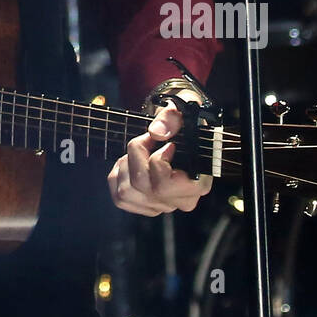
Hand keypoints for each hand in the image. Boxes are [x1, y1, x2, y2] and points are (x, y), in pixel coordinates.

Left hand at [107, 93, 212, 215]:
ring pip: (126, 193)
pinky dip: (118, 177)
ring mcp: (163, 205)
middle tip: (148, 140)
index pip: (166, 185)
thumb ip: (172, 118)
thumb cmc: (183, 122)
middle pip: (143, 186)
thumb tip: (156, 133)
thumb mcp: (182, 110)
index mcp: (198, 182)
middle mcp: (181, 200)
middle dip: (137, 156)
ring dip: (126, 165)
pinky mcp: (146, 205)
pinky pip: (119, 197)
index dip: (158, 161)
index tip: (167, 145)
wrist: (180, 129)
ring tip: (138, 151)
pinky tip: (130, 163)